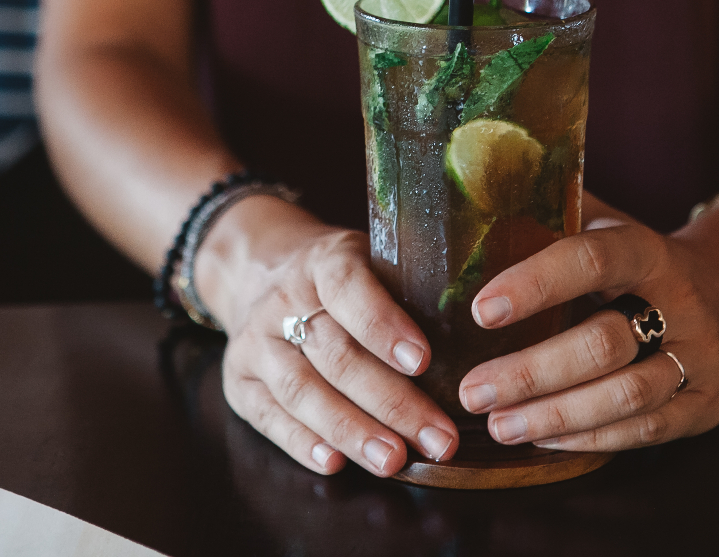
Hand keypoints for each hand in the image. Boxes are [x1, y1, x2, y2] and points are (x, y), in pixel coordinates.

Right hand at [195, 195, 459, 475]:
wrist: (256, 267)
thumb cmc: (338, 272)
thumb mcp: (370, 255)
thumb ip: (408, 284)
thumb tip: (480, 328)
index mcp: (324, 261)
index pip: (350, 289)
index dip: (384, 325)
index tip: (422, 360)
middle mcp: (283, 300)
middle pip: (337, 355)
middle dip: (391, 402)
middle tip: (437, 437)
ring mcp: (255, 342)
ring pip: (302, 391)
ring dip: (352, 431)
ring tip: (395, 460)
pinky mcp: (238, 381)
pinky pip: (269, 416)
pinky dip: (302, 443)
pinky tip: (336, 463)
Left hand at [456, 196, 718, 450]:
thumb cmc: (650, 262)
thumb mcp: (614, 227)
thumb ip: (558, 216)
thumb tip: (479, 194)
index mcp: (650, 252)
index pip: (592, 259)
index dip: (535, 283)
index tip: (480, 310)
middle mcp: (683, 304)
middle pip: (603, 343)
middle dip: (531, 372)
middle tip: (472, 390)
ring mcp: (702, 359)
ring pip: (625, 395)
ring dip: (554, 415)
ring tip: (497, 423)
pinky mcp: (707, 404)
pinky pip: (644, 430)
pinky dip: (588, 438)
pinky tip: (542, 436)